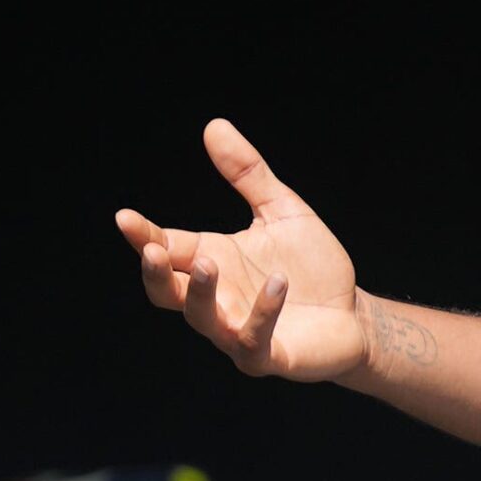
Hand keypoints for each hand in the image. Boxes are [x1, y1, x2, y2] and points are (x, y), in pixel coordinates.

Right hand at [113, 120, 367, 381]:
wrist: (355, 315)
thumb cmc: (313, 267)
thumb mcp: (282, 211)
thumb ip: (249, 174)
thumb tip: (214, 125)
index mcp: (210, 260)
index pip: (165, 248)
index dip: (143, 236)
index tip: (125, 217)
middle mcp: (215, 298)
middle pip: (166, 292)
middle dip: (154, 273)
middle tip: (153, 250)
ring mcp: (236, 331)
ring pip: (201, 318)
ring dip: (199, 292)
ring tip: (207, 263)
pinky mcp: (268, 355)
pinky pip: (253, 339)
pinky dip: (262, 313)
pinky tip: (277, 284)